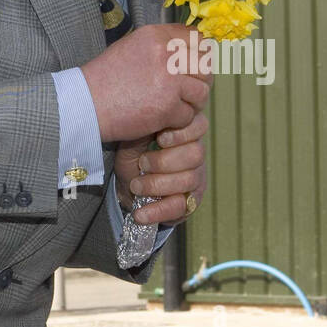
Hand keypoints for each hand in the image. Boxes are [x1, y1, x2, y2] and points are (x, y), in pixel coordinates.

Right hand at [81, 24, 212, 142]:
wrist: (85, 105)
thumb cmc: (105, 79)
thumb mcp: (131, 48)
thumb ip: (160, 46)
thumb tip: (189, 50)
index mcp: (156, 36)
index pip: (197, 39)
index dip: (200, 55)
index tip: (194, 68)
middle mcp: (166, 53)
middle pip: (205, 65)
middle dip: (199, 80)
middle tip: (187, 92)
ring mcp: (169, 81)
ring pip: (202, 91)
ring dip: (191, 103)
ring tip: (174, 107)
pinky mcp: (167, 107)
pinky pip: (189, 115)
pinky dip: (178, 121)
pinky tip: (162, 120)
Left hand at [113, 109, 207, 226]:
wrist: (128, 181)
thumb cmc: (135, 151)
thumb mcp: (137, 132)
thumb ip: (150, 122)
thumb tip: (152, 112)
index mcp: (186, 131)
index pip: (199, 126)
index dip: (182, 133)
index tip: (160, 138)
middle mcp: (196, 154)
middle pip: (195, 155)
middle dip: (164, 161)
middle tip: (142, 163)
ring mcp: (196, 178)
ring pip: (188, 181)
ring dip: (157, 185)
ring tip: (135, 186)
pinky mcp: (189, 202)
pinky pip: (180, 208)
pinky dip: (157, 212)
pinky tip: (140, 214)